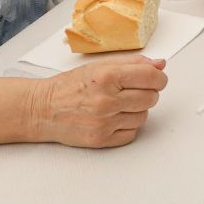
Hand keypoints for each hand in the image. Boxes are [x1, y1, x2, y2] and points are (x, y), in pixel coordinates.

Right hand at [33, 58, 166, 147]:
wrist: (42, 110)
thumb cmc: (70, 86)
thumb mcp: (100, 66)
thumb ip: (133, 63)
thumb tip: (161, 64)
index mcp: (107, 77)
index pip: (152, 77)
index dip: (159, 78)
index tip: (156, 79)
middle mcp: (106, 101)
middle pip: (151, 98)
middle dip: (147, 93)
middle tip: (132, 91)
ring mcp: (103, 123)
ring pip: (143, 116)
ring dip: (137, 110)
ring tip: (119, 104)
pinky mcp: (101, 140)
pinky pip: (132, 133)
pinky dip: (128, 126)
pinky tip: (114, 118)